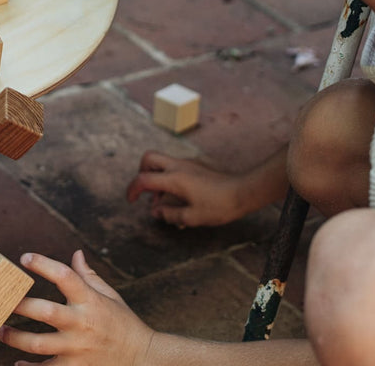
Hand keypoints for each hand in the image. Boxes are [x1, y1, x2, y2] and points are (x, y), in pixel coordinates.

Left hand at [0, 250, 155, 365]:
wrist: (142, 357)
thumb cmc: (122, 322)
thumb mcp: (109, 295)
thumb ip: (88, 275)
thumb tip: (76, 253)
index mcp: (90, 300)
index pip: (64, 276)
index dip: (43, 265)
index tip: (24, 258)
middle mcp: (82, 323)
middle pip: (45, 312)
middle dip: (19, 305)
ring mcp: (77, 348)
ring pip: (38, 344)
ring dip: (15, 337)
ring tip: (0, 330)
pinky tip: (16, 362)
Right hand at [126, 151, 246, 226]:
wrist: (243, 191)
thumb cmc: (219, 205)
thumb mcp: (192, 217)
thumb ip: (169, 214)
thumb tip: (156, 211)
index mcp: (174, 178)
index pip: (143, 179)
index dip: (132, 190)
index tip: (131, 201)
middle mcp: (178, 166)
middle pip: (148, 158)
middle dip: (141, 173)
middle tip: (147, 192)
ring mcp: (188, 164)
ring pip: (162, 162)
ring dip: (157, 178)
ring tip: (165, 201)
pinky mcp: (196, 166)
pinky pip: (174, 167)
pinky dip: (169, 178)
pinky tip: (180, 196)